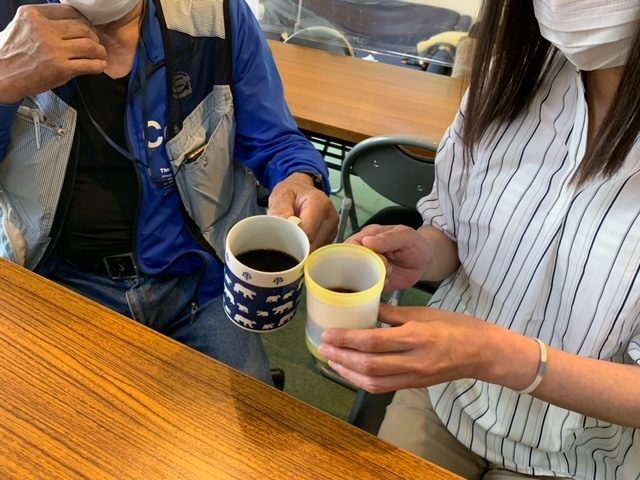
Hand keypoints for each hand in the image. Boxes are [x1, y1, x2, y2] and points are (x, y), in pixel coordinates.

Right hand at [0, 4, 106, 103]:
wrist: (1, 75)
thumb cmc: (12, 52)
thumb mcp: (22, 26)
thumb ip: (44, 21)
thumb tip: (70, 21)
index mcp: (33, 15)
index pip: (69, 11)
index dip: (83, 20)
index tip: (87, 28)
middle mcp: (44, 30)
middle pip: (82, 27)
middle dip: (93, 36)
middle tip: (95, 43)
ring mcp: (53, 50)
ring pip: (89, 45)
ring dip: (99, 51)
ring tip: (100, 54)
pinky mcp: (61, 69)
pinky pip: (89, 64)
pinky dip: (98, 65)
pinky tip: (99, 65)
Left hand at [268, 172, 338, 250]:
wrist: (301, 191)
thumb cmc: (292, 193)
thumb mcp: (281, 195)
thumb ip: (279, 210)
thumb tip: (282, 226)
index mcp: (320, 203)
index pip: (308, 232)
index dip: (293, 237)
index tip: (283, 234)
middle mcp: (330, 217)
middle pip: (313, 243)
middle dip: (297, 245)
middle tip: (286, 236)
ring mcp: (332, 229)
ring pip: (316, 249)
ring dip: (302, 247)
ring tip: (294, 235)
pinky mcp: (331, 237)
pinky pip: (318, 250)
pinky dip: (308, 248)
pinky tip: (301, 239)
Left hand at [318, 303, 492, 393]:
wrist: (484, 353)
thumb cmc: (456, 327)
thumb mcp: (424, 313)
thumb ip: (393, 313)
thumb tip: (367, 308)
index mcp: (417, 337)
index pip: (373, 341)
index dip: (347, 339)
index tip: (328, 333)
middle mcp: (414, 361)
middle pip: (368, 364)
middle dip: (341, 356)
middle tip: (322, 347)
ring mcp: (414, 377)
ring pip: (373, 381)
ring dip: (347, 372)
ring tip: (331, 360)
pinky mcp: (414, 385)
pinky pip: (383, 387)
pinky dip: (362, 381)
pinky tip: (350, 371)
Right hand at [346, 224, 429, 291]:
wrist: (426, 261)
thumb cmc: (415, 243)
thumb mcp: (405, 236)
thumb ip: (387, 238)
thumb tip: (366, 241)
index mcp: (368, 237)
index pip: (350, 244)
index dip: (355, 252)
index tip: (371, 256)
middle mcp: (365, 254)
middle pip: (350, 263)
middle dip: (366, 266)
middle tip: (385, 265)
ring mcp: (369, 269)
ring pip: (358, 278)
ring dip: (372, 278)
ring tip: (389, 273)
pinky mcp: (376, 283)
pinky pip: (369, 289)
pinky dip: (377, 288)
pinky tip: (389, 282)